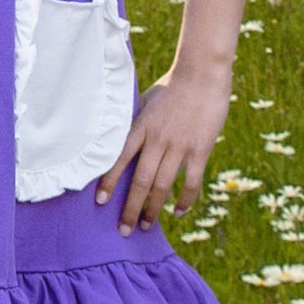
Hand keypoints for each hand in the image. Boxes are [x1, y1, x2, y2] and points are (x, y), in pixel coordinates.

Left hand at [95, 65, 231, 234]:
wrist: (202, 73)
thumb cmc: (172, 86)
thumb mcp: (145, 101)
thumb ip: (134, 122)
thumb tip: (119, 138)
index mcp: (140, 127)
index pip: (119, 159)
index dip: (109, 182)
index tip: (101, 202)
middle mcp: (157, 140)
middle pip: (140, 181)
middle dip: (130, 208)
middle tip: (123, 230)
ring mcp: (179, 146)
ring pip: (163, 186)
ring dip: (153, 209)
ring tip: (145, 226)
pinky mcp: (200, 149)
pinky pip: (191, 182)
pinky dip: (184, 200)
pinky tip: (177, 212)